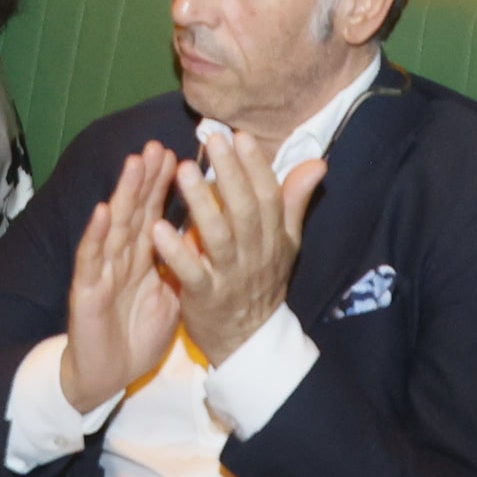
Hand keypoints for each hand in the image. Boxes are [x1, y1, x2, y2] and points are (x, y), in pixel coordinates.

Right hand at [59, 146, 185, 413]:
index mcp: (143, 257)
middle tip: (157, 145)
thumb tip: (208, 237)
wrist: (108, 376)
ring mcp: (103, 270)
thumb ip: (183, 265)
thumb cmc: (137, 334)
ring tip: (134, 164)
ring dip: (123, 194)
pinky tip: (102, 212)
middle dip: (146, 178)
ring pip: (114, 226)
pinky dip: (96, 236)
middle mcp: (122, 256)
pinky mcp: (87, 291)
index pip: (154, 213)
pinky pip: (92, 261)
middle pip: (135, 210)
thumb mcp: (171, 296)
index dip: (164, 185)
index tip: (178, 153)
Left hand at [150, 123, 325, 366]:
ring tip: (184, 171)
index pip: (269, 197)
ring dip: (201, 203)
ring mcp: (230, 277)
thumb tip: (318, 163)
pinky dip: (176, 251)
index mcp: (273, 238)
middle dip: (230, 173)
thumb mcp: (286, 243)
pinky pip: (192, 273)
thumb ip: (294, 202)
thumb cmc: (263, 281)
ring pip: (219, 237)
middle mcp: (255, 254)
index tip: (240, 136)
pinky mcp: (205, 297)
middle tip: (212, 139)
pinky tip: (159, 227)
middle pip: (245, 211)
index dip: (257, 167)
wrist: (249, 341)